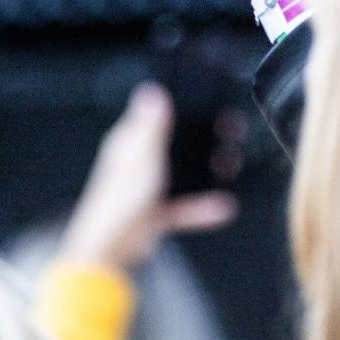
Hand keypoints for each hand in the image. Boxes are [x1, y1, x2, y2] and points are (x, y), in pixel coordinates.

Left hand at [59, 84, 236, 271]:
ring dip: (205, 172)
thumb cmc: (118, 201)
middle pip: (175, 145)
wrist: (112, 247)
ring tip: (227, 166)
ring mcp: (148, 187)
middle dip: (202, 141)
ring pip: (182, 174)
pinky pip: (184, 205)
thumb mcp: (141, 155)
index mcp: (130, 143)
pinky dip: (202, 206)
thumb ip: (149, 126)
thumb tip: (150, 92)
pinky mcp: (156, 211)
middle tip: (227, 136)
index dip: (181, 110)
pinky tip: (221, 207)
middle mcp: (138, 162)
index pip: (156, 117)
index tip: (206, 107)